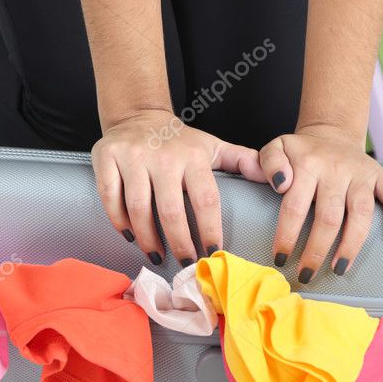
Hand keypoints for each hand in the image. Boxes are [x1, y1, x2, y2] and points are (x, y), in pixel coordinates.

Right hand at [92, 109, 264, 265]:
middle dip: (179, 243)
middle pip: (171, 210)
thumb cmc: (180, 141)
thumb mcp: (214, 146)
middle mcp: (163, 156)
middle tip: (184, 265)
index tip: (212, 253)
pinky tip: (131, 236)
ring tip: (157, 256)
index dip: (209, 230)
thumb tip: (276, 178)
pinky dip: (119, 221)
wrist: (138, 116)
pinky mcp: (106, 158)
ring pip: (138, 208)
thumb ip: (244, 162)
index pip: (205, 198)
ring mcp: (132, 156)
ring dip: (148, 239)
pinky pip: (111, 198)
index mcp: (193, 155)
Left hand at [259, 124, 382, 281]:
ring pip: (360, 212)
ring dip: (351, 244)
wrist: (331, 134)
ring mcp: (359, 173)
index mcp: (307, 164)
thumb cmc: (300, 152)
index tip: (280, 258)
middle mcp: (335, 169)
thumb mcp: (275, 148)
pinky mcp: (379, 175)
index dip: (287, 235)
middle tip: (307, 274)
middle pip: (328, 216)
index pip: (294, 205)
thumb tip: (280, 184)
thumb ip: (268, 162)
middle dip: (316, 250)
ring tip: (339, 269)